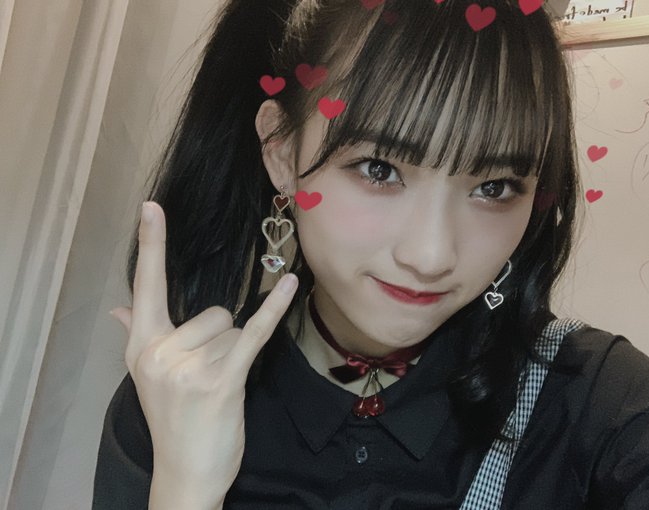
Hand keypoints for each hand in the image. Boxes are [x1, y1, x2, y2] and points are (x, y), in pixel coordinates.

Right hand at [109, 201, 297, 491]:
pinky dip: (274, 308)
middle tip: (209, 376)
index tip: (152, 207)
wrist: (186, 471)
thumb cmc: (174, 422)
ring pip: (235, 330)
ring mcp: (189, 367)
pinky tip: (289, 284)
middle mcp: (160, 352)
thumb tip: (120, 308)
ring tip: (220, 386)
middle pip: (214, 312)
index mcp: (142, 346)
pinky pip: (254, 334)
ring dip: (236, 354)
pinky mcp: (222, 380)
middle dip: (222, 339)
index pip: (146, 286)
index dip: (151, 244)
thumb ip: (137, 335)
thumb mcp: (147, 379)